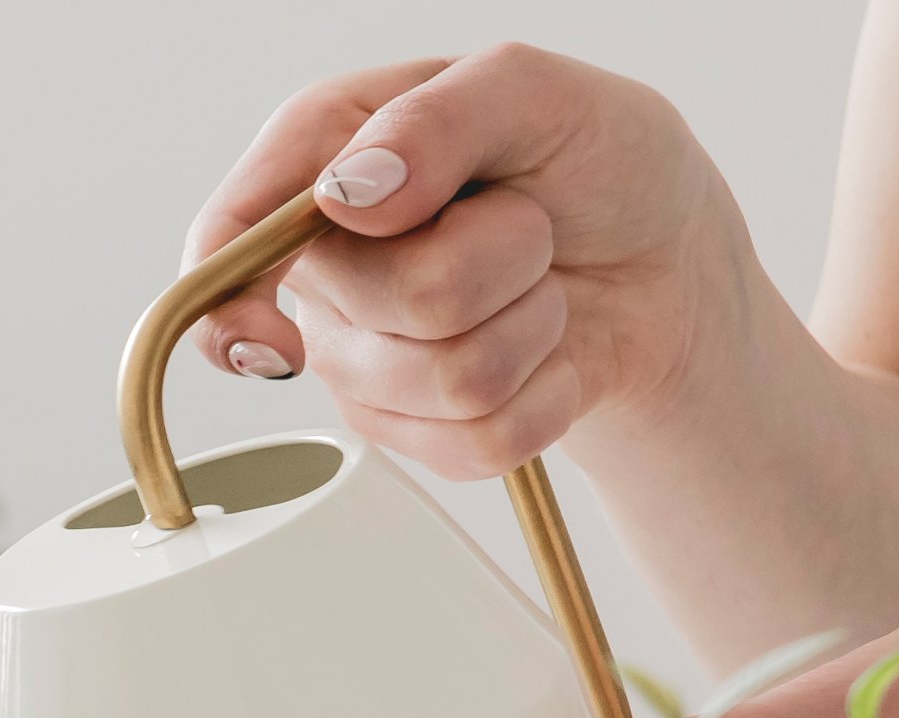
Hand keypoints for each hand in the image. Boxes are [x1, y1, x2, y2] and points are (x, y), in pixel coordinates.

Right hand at [184, 48, 750, 481]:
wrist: (670, 271)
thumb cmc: (602, 166)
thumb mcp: (542, 93)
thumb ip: (440, 118)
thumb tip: (350, 194)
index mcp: (330, 154)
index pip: (229, 239)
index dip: (234, 301)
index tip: (285, 339)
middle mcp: (330, 260)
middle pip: (380, 301)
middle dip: (494, 262)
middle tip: (527, 225)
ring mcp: (364, 353)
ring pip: (439, 379)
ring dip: (531, 329)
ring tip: (542, 286)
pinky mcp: (415, 429)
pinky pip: (471, 444)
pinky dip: (544, 398)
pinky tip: (546, 356)